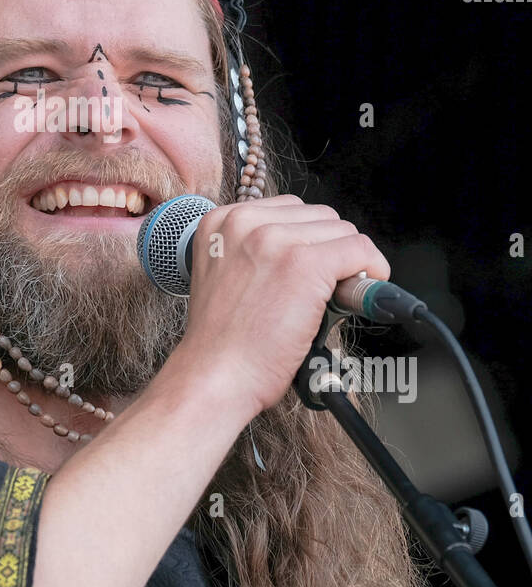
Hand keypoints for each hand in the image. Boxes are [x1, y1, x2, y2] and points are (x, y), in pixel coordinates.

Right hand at [176, 195, 390, 417]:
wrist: (215, 376)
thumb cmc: (223, 341)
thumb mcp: (228, 277)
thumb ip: (260, 254)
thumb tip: (316, 252)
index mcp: (222, 222)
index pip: (289, 210)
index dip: (308, 241)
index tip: (311, 267)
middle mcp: (245, 222)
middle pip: (319, 216)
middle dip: (329, 249)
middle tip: (324, 287)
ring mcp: (276, 240)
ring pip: (342, 230)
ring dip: (346, 262)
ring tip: (331, 297)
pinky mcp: (305, 264)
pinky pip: (358, 250)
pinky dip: (371, 270)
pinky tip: (360, 293)